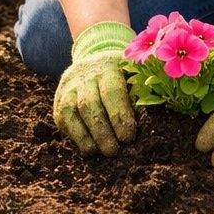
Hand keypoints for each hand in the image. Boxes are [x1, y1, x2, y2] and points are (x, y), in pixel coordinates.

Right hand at [53, 22, 137, 154]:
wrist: (94, 61)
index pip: (112, 91)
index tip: (128, 137)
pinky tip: (89, 148)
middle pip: (90, 104)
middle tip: (114, 151)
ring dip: (87, 136)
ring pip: (73, 112)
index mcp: (109, 67)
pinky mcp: (59, 100)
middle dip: (103, 131)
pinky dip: (75, 136)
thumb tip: (154, 111)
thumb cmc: (122, 74)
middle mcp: (85, 75)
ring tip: (102, 152)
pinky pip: (64, 120)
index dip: (120, 116)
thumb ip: (144, 88)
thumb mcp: (135, 73)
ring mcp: (69, 87)